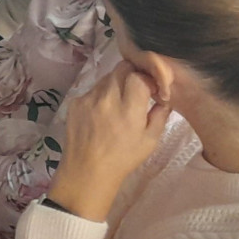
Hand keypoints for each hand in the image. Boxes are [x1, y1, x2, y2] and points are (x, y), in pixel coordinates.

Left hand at [48, 64, 170, 221]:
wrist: (88, 170)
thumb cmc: (123, 158)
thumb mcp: (150, 140)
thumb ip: (160, 114)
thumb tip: (163, 97)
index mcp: (128, 108)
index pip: (138, 75)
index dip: (147, 78)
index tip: (152, 89)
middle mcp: (106, 98)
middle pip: (121, 69)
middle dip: (133, 74)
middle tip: (137, 89)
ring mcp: (88, 98)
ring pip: (106, 77)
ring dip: (117, 83)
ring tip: (120, 103)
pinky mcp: (75, 102)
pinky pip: (92, 89)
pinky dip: (101, 95)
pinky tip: (103, 112)